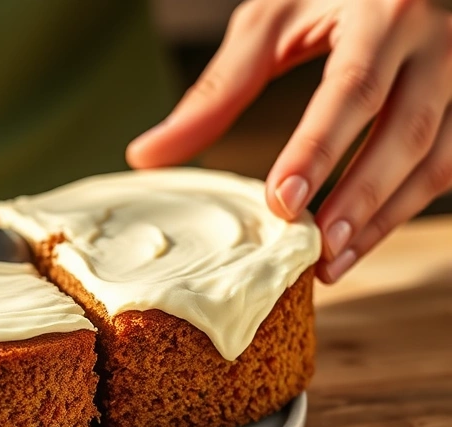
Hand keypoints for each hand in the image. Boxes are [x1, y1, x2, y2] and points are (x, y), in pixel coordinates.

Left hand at [127, 0, 451, 282]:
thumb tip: (146, 156)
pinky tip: (362, 239)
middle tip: (316, 248)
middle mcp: (436, 40)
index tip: (281, 203)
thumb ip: (217, 90)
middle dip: (361, 197)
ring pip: (439, 158)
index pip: (353, 89)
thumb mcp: (267, 23)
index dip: (319, 151)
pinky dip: (404, 208)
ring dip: (387, 217)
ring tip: (335, 261)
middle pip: (407, 131)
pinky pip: (450, 164)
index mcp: (381, 13)